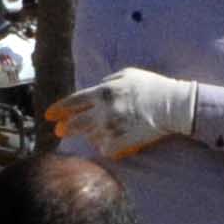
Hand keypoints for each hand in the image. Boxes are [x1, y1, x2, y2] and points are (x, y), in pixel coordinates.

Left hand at [64, 66, 215, 153]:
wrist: (174, 105)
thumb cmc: (152, 87)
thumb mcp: (128, 74)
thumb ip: (108, 80)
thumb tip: (96, 87)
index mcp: (104, 91)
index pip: (73, 102)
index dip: (59, 109)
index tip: (49, 115)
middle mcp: (104, 110)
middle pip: (74, 123)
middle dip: (64, 128)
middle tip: (60, 131)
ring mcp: (111, 128)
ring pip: (89, 137)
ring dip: (89, 136)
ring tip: (97, 133)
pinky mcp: (121, 143)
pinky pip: (104, 149)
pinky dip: (105, 147)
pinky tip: (110, 144)